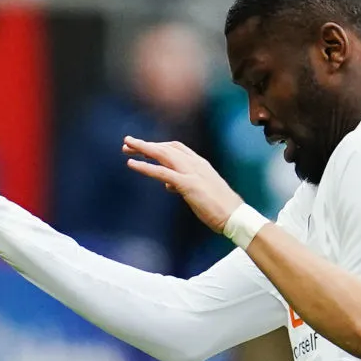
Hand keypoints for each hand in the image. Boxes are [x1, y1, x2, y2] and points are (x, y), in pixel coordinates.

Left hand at [121, 136, 243, 233]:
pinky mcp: (188, 184)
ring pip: (163, 155)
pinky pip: (162, 172)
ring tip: (126, 147)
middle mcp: (195, 163)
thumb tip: (168, 185)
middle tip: (127, 143)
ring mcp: (192, 172)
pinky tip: (132, 164)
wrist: (235, 216)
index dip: (158, 145)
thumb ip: (183, 184)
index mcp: (200, 164)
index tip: (143, 147)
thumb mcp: (200, 192)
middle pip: (166, 147)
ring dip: (143, 149)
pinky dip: (145, 167)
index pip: (176, 148)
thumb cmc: (220, 208)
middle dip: (146, 145)